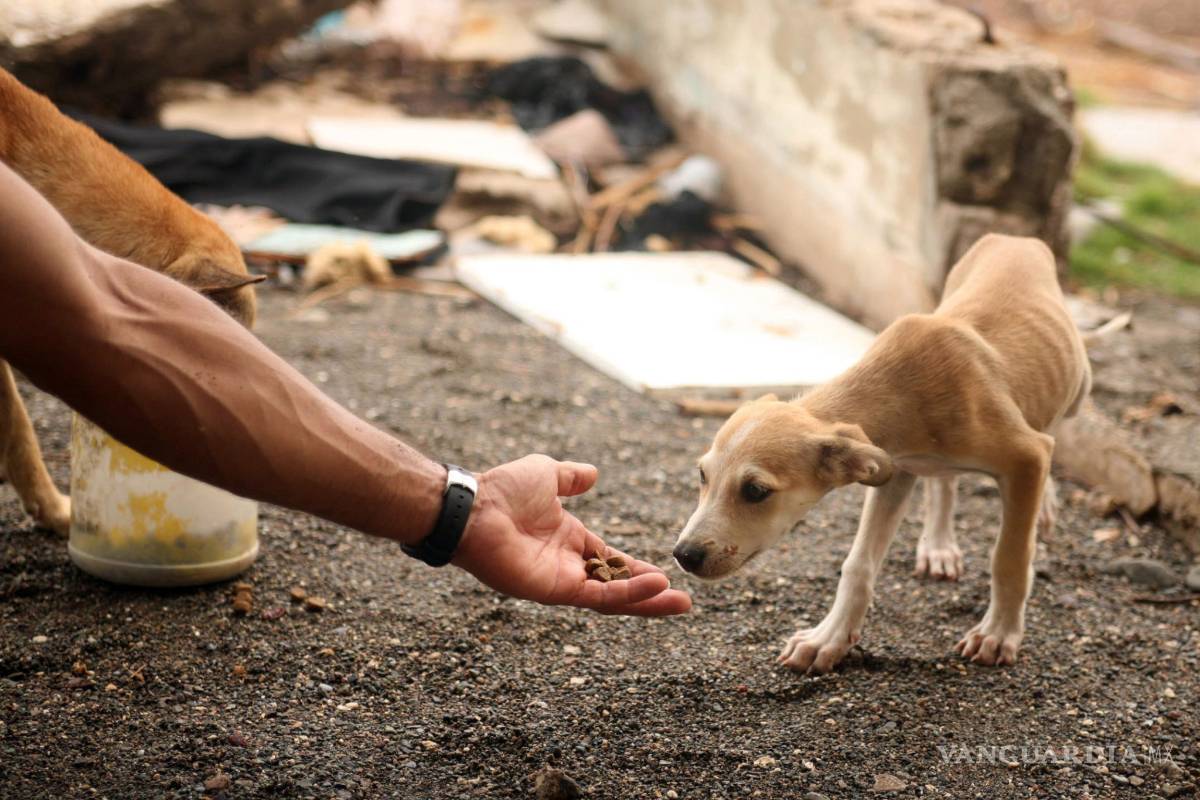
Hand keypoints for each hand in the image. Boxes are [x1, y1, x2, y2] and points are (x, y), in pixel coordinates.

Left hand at [452, 455, 691, 615]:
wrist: (475, 506)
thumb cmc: (503, 489)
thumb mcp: (547, 474)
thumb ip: (571, 478)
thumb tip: (593, 473)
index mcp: (568, 541)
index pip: (611, 562)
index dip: (638, 569)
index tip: (666, 574)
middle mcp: (567, 566)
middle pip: (617, 587)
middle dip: (650, 595)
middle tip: (683, 601)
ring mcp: (561, 581)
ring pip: (613, 598)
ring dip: (646, 600)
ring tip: (680, 602)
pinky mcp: (555, 591)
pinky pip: (599, 595)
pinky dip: (628, 593)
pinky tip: (655, 587)